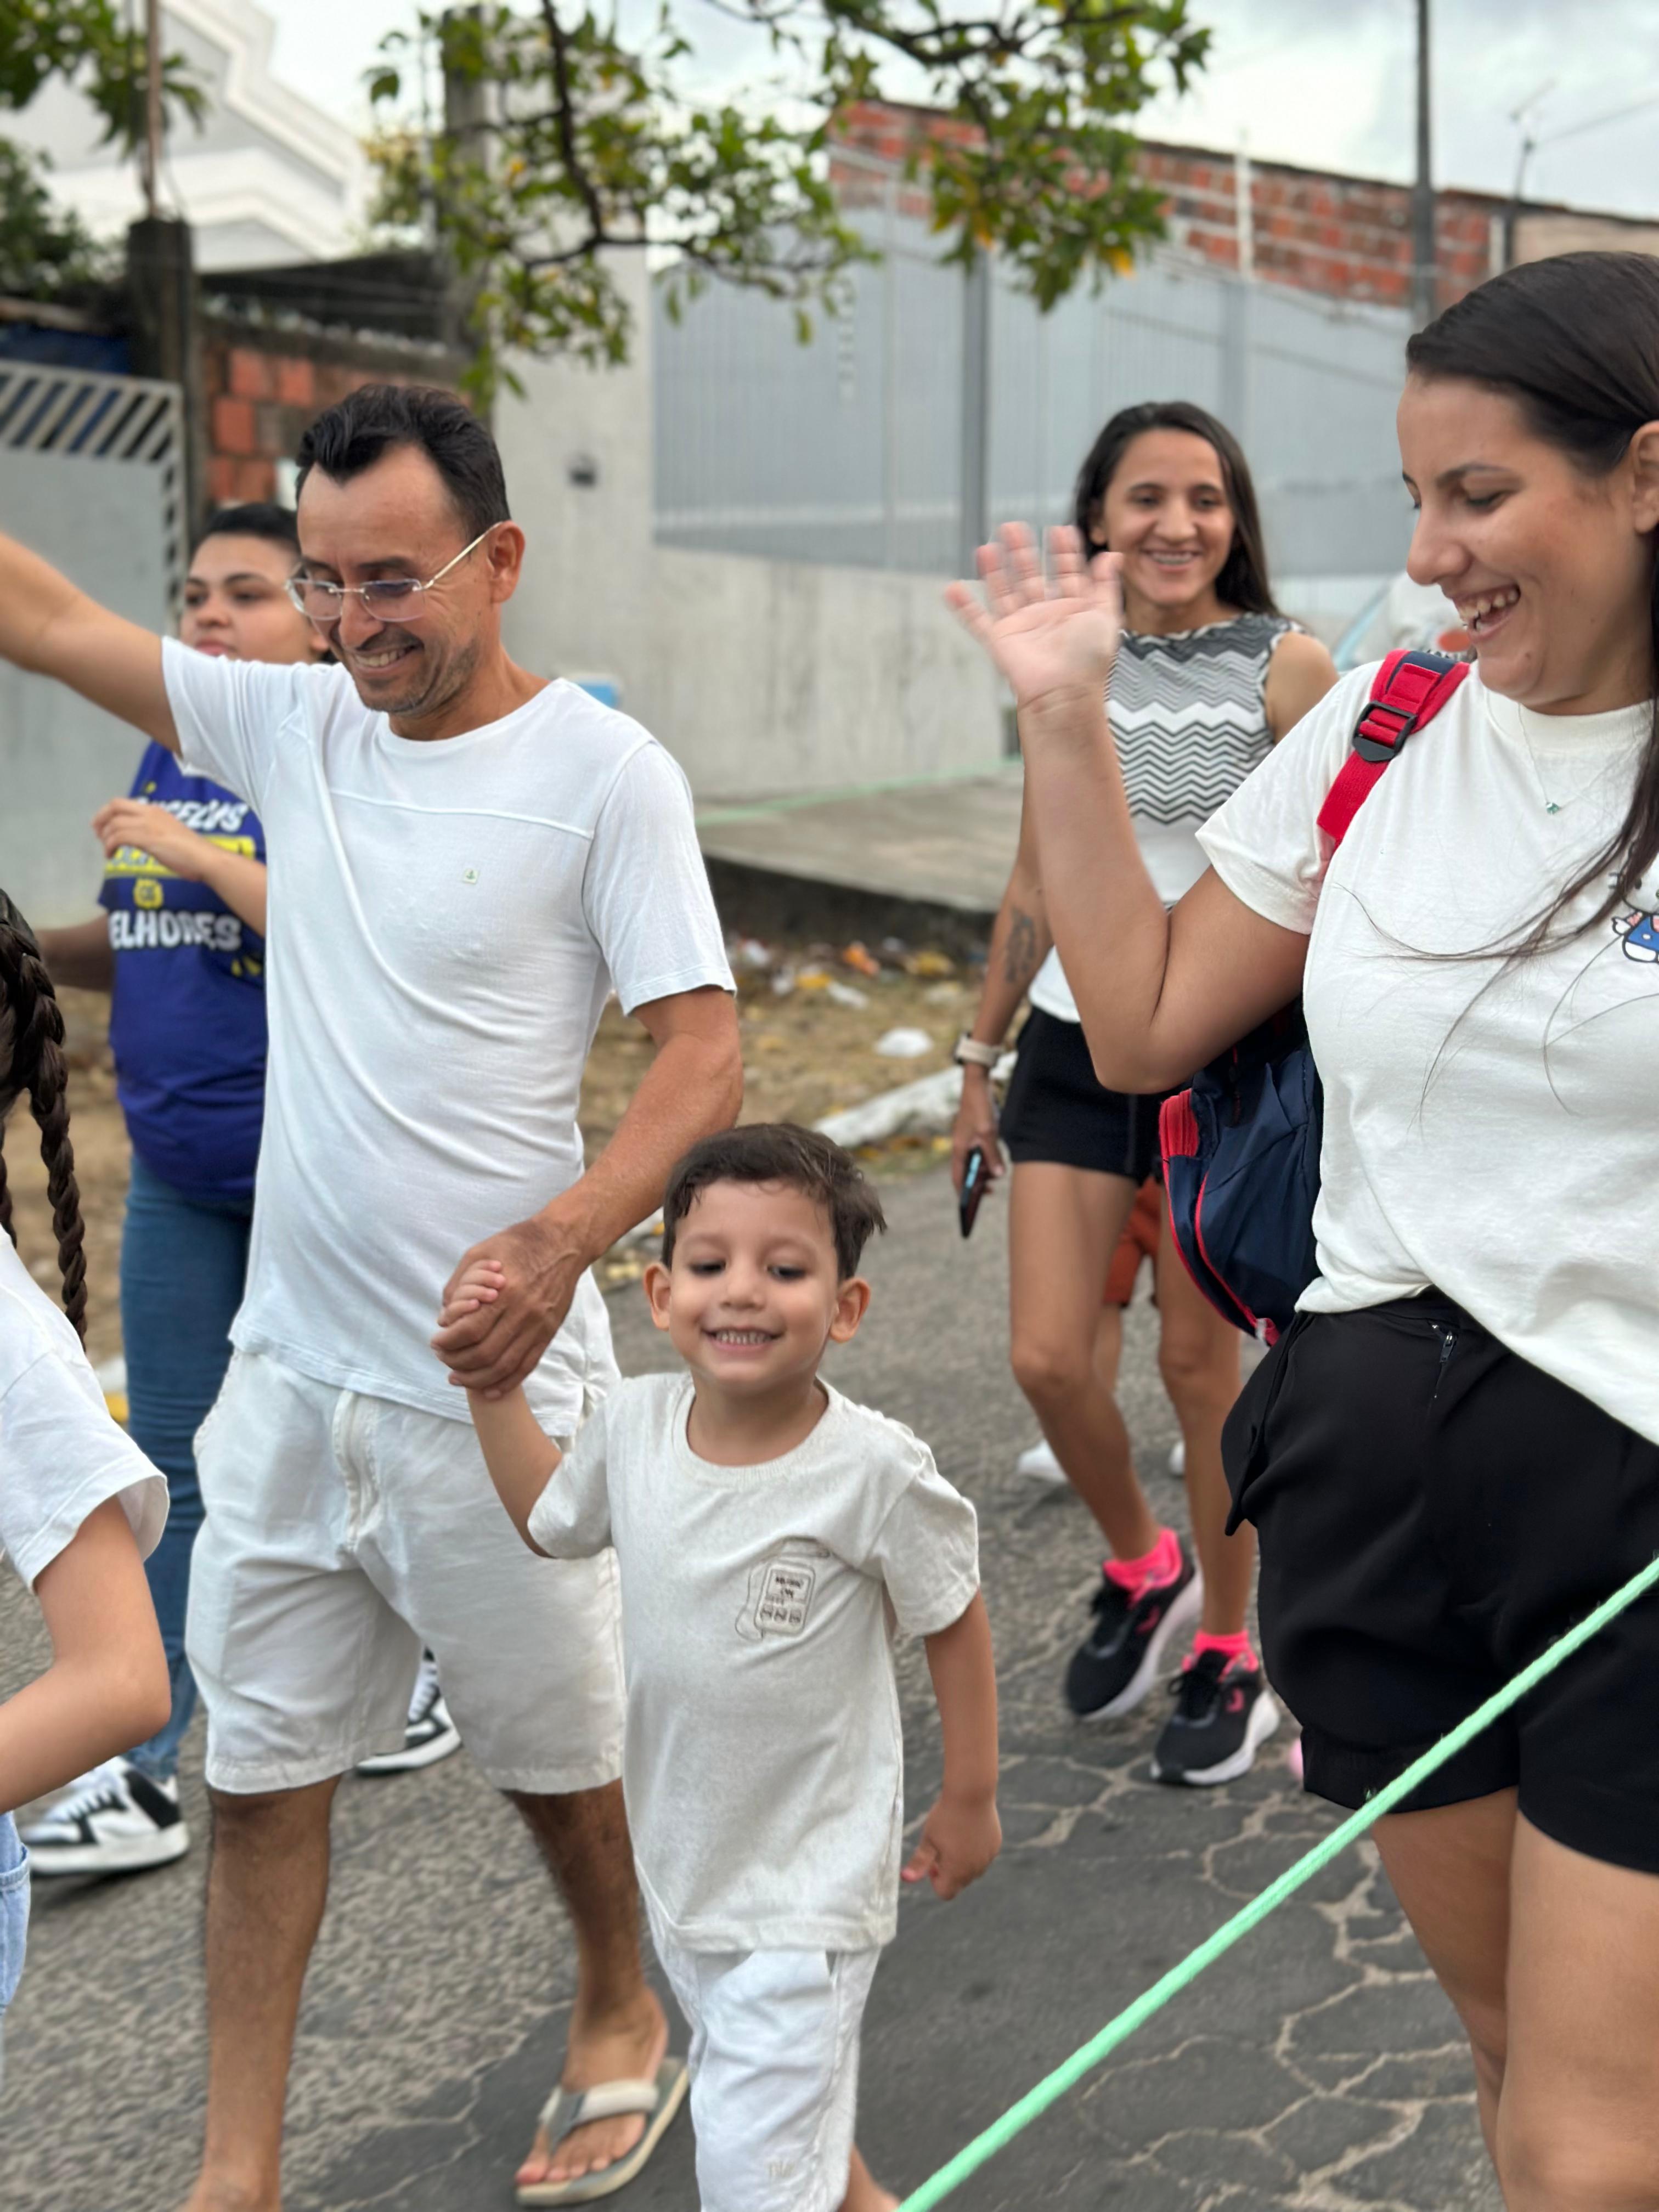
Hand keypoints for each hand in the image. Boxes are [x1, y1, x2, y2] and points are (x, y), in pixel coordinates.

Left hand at [92, 798, 215, 879]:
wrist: (205, 858)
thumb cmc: (192, 852)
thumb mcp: (170, 833)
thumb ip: (154, 831)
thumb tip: (141, 839)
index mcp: (155, 810)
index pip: (122, 803)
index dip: (107, 813)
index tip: (102, 826)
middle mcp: (149, 813)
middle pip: (114, 807)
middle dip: (100, 820)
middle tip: (97, 834)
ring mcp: (149, 825)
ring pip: (114, 824)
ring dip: (105, 838)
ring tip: (107, 851)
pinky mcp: (148, 838)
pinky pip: (119, 838)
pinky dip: (110, 847)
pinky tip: (112, 856)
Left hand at [432, 1213, 587, 1396]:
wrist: (564, 1243)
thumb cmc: (518, 1243)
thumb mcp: (481, 1252)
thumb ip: (458, 1284)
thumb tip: (445, 1318)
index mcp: (505, 1291)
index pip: (470, 1330)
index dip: (448, 1342)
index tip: (436, 1341)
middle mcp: (524, 1312)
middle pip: (485, 1353)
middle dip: (457, 1361)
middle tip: (443, 1358)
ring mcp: (538, 1326)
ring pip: (505, 1366)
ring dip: (477, 1378)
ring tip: (458, 1377)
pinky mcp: (548, 1333)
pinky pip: (527, 1366)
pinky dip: (506, 1383)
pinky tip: (489, 1389)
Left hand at [901, 1788, 1000, 1900]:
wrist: (971, 1793)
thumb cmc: (945, 1816)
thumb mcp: (928, 1839)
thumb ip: (919, 1863)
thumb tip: (905, 1879)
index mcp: (957, 1871)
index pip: (945, 1893)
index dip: (935, 1881)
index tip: (932, 1862)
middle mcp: (975, 1869)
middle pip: (959, 1883)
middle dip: (949, 1872)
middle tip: (941, 1847)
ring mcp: (988, 1857)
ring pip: (973, 1870)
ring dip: (963, 1862)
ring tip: (955, 1838)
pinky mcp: (995, 1845)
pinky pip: (983, 1857)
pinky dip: (975, 1851)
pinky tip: (968, 1830)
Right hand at [945, 525, 1122, 711]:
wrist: (1065, 694)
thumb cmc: (1089, 661)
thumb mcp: (1107, 616)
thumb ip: (1107, 585)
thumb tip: (1112, 555)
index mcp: (1072, 610)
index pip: (1067, 573)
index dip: (1063, 552)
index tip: (1060, 530)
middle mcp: (1045, 616)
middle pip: (1030, 576)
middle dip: (1023, 551)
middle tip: (1014, 526)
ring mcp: (1021, 628)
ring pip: (1004, 591)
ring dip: (994, 569)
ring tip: (989, 545)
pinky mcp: (1000, 641)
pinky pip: (978, 621)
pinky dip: (964, 607)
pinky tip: (953, 588)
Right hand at [950, 1067, 1003, 1195]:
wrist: (977, 1084)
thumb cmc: (980, 1107)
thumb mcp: (988, 1133)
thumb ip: (992, 1155)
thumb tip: (998, 1175)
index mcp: (959, 1149)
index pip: (958, 1177)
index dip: (964, 1193)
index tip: (971, 1205)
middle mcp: (961, 1146)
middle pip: (967, 1172)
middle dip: (977, 1183)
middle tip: (991, 1191)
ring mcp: (967, 1140)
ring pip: (974, 1163)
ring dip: (984, 1171)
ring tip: (996, 1176)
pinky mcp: (975, 1134)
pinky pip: (979, 1152)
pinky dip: (987, 1159)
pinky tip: (997, 1160)